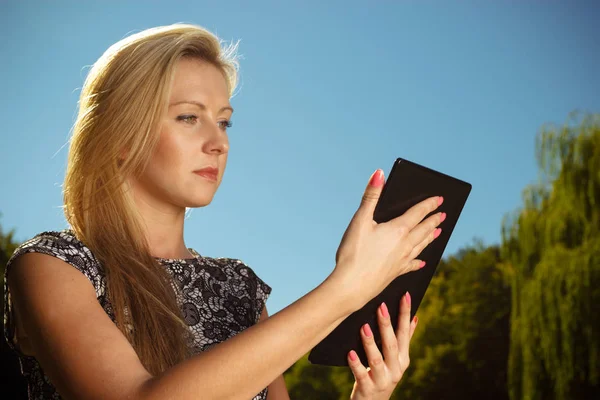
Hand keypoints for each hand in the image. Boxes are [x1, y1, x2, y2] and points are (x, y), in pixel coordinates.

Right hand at [332, 169, 444, 311]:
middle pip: (423, 229)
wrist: (351, 286)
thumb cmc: (353, 253)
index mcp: (398, 230)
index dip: (429, 205)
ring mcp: (402, 261)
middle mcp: (404, 245)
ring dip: (430, 237)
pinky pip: (412, 264)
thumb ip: (370, 196)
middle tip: (443, 215)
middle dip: (433, 220)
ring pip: (421, 245)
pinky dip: (418, 260)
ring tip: (437, 232)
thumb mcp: (359, 220)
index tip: (440, 199)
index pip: (418, 213)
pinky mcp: (395, 273)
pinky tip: (422, 262)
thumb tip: (380, 174)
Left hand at [348, 292, 417, 399]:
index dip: (405, 314)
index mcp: (403, 359)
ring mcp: (383, 380)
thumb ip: (404, 340)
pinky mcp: (368, 389)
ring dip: (370, 343)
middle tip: (380, 306)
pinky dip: (356, 364)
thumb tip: (415, 317)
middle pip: (391, 345)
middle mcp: (396, 369)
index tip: (405, 295)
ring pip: (377, 360)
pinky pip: (361, 375)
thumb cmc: (382, 375)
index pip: (404, 333)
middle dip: (387, 325)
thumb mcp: (396, 360)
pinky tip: (349, 353)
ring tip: (363, 327)